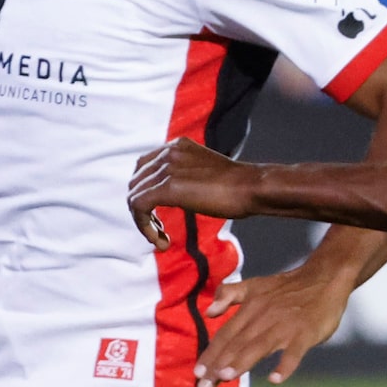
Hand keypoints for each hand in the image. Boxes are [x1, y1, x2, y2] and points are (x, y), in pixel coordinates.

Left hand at [128, 137, 262, 249]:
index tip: (159, 215)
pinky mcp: (167, 187)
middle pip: (136, 182)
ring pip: (134, 196)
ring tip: (160, 239)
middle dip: (142, 210)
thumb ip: (186, 176)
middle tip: (160, 231)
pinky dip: (144, 227)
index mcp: (176, 146)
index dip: (145, 193)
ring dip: (143, 223)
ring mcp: (166, 168)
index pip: (144, 167)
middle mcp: (168, 152)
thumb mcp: (204, 174)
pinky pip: (139, 207)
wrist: (251, 187)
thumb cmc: (238, 187)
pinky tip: (161, 241)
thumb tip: (177, 193)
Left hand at [196, 262, 353, 386]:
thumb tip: (209, 311)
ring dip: (242, 361)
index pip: (226, 334)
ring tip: (226, 376)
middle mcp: (263, 317)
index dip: (211, 354)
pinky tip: (276, 378)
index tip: (197, 374)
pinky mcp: (305, 332)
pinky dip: (286, 364)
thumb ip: (230, 294)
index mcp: (250, 308)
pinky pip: (294, 350)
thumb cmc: (288, 287)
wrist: (324, 277)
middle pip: (237, 343)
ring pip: (259, 345)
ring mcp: (285, 325)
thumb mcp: (255, 285)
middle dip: (219, 365)